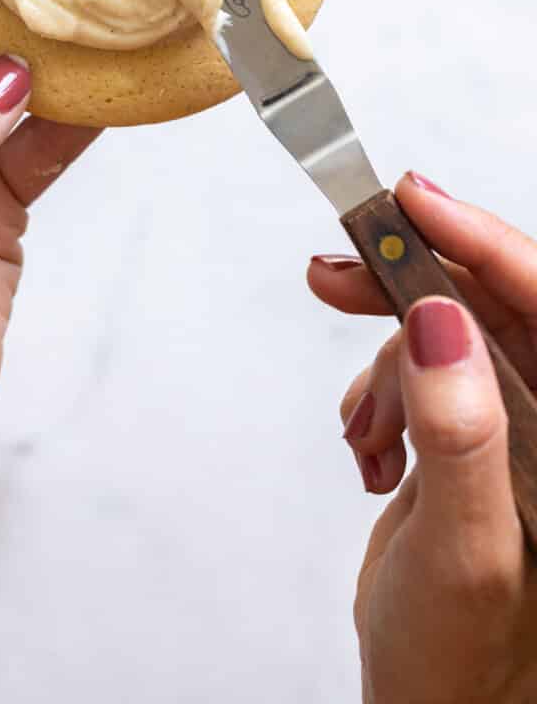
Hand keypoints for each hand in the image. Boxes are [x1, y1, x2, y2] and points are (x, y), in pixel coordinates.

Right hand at [309, 173, 536, 703]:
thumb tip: (440, 321)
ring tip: (363, 425)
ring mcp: (522, 436)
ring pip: (451, 334)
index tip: (413, 201)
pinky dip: (382, 394)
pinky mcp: (480, 443)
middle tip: (341, 264)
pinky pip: (426, 374)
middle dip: (415, 282)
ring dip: (390, 358)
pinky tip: (370, 447)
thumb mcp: (464, 552)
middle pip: (497, 306)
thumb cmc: (464, 668)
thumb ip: (459, 434)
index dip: (487, 243)